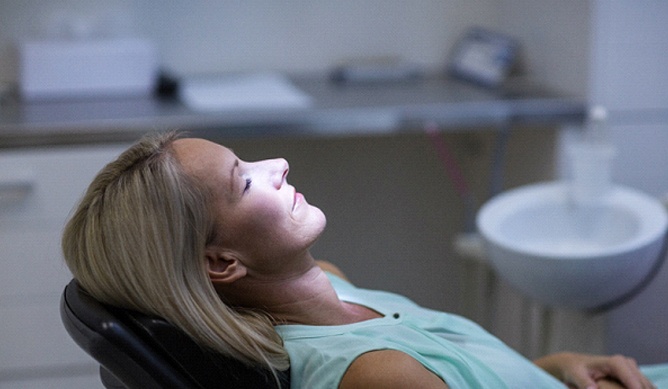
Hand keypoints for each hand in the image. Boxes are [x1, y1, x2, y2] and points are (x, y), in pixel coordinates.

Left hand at [534, 352, 654, 388]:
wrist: (573, 364)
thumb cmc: (574, 370)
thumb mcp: (576, 375)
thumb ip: (584, 382)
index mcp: (615, 362)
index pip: (633, 380)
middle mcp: (626, 363)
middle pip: (643, 383)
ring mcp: (630, 368)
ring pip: (646, 384)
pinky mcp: (632, 374)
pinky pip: (643, 385)